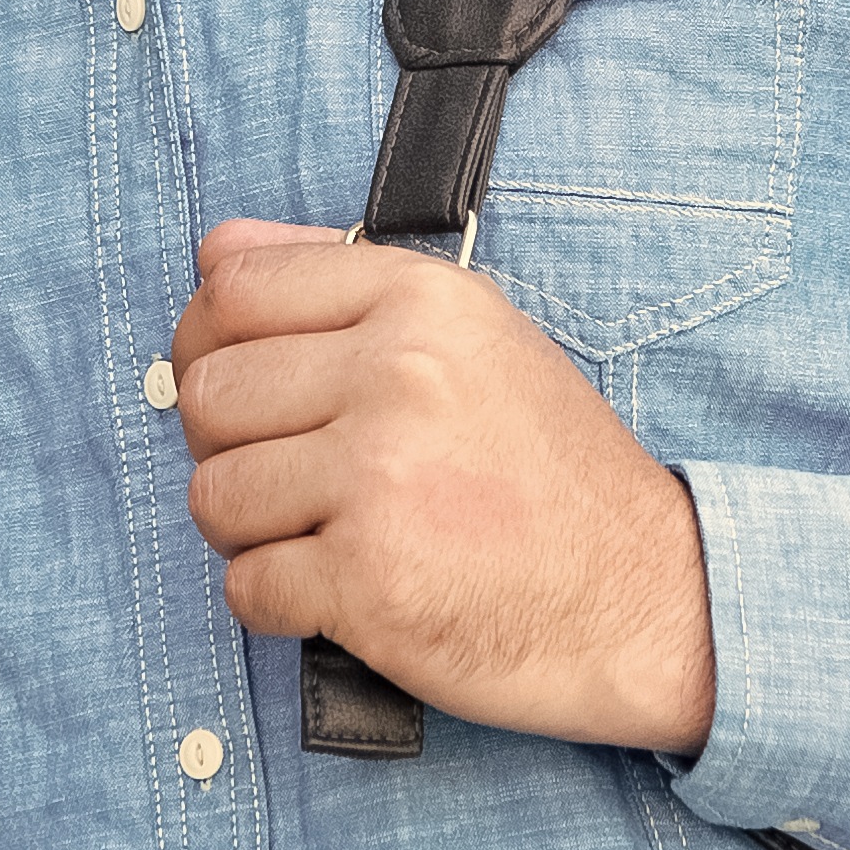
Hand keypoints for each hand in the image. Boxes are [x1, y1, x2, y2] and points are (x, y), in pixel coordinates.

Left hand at [167, 219, 716, 754]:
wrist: (643, 596)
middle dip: (225, 445)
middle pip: (206, 395)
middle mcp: (397, 376)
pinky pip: (245, 586)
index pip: (233, 290)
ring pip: (212, 494)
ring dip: (247, 530)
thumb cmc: (553, 471)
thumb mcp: (473, 337)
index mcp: (421, 303)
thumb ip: (339, 280)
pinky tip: (334, 591)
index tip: (237, 383)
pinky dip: (275, 600)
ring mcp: (380, 480)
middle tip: (284, 475)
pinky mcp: (369, 582)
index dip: (205, 341)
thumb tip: (215, 249)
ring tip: (314, 534)